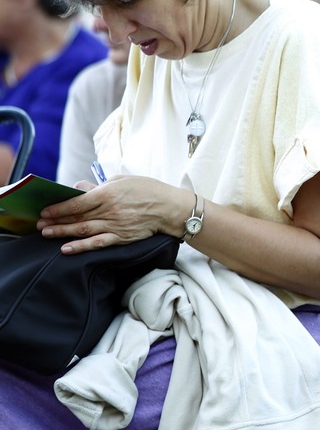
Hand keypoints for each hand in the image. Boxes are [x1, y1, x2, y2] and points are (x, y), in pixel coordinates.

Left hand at [37, 175, 182, 253]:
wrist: (170, 208)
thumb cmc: (148, 190)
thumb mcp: (122, 180)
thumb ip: (99, 186)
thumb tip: (78, 189)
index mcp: (108, 194)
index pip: (77, 202)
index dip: (58, 207)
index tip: (45, 210)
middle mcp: (110, 211)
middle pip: (76, 217)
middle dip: (55, 221)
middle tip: (39, 224)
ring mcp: (116, 226)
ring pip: (83, 230)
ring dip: (63, 233)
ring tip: (47, 233)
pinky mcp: (122, 238)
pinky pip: (98, 243)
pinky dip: (81, 247)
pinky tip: (66, 249)